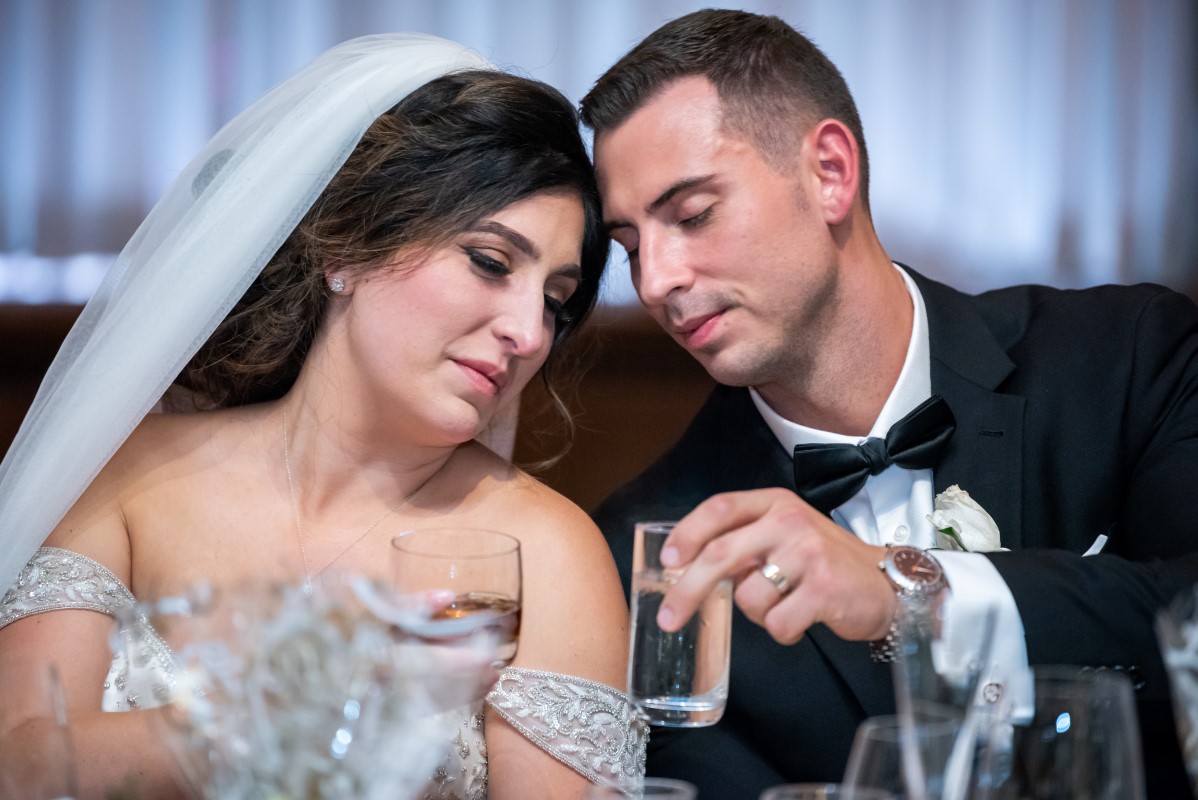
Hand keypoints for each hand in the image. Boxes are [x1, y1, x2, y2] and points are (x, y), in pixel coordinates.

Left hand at [658, 488, 898, 643]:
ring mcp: (807, 553)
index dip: (687, 533)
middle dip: (687, 590)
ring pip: (747, 597)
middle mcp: (789, 522)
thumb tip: (687, 568)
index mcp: (774, 504)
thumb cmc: (824, 562)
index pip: (719, 508)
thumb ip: (743, 542)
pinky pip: (776, 623)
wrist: (886, 583)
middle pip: (720, 554)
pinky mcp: (823, 588)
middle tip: (668, 618)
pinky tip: (802, 620)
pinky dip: (782, 631)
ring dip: (758, 614)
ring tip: (785, 605)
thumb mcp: (784, 535)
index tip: (667, 561)